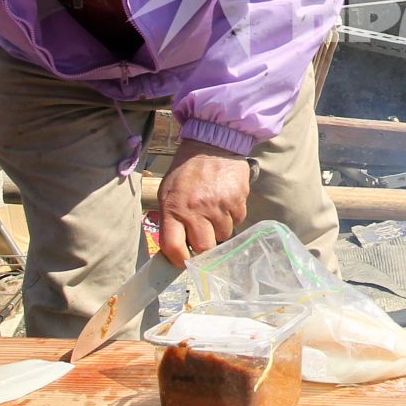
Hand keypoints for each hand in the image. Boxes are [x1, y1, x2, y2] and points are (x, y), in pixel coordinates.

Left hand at [155, 140, 250, 264]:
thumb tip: (175, 248)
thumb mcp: (168, 191)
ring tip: (214, 211)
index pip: (173, 247)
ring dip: (219, 228)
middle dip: (203, 246)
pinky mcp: (238, 200)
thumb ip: (169, 219)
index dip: (178, 260)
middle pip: (204, 247)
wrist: (213, 144)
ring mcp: (219, 205)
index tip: (183, 261)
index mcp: (174, 207)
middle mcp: (196, 209)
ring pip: (224, 235)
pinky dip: (232, 216)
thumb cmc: (186, 170)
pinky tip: (225, 201)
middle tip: (202, 236)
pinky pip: (237, 221)